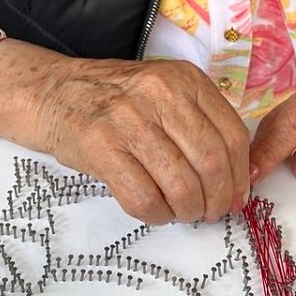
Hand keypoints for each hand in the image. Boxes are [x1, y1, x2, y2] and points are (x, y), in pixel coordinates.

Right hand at [24, 55, 250, 226]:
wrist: (55, 93)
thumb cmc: (117, 101)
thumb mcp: (166, 92)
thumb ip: (200, 123)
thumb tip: (237, 178)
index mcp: (185, 80)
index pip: (232, 135)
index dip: (240, 176)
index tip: (237, 197)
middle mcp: (160, 94)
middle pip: (210, 162)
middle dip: (218, 199)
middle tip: (211, 213)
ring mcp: (128, 119)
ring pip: (180, 184)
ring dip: (188, 211)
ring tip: (184, 213)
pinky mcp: (101, 147)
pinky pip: (143, 197)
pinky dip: (157, 215)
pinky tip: (157, 212)